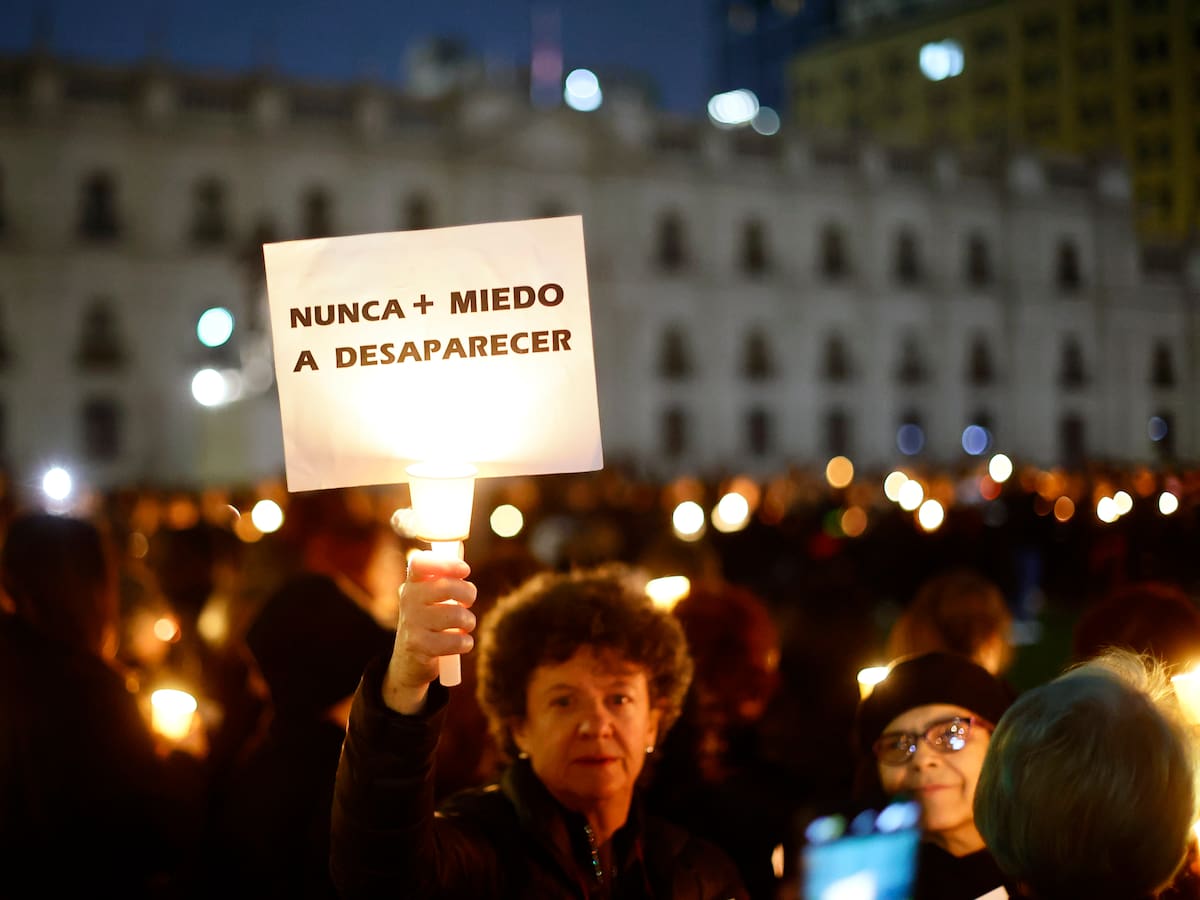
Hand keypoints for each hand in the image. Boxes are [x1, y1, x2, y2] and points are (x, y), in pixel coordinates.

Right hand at [383, 551, 476, 713]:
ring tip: (464, 626)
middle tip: (468, 602)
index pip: (420, 563)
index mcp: (412, 584)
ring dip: (469, 621)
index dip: (446, 563)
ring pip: (457, 615)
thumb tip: (461, 560)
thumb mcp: (430, 598)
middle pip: (447, 586)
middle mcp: (408, 601)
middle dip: (468, 594)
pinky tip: (460, 643)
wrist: (409, 662)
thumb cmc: (429, 623)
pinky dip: (466, 643)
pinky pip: (457, 641)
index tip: (465, 570)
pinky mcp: (419, 647)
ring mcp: (412, 624)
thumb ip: (444, 579)